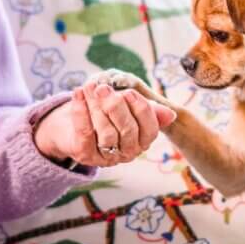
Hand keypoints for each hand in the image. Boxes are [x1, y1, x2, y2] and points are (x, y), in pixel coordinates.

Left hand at [33, 79, 176, 168]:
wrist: (73, 126)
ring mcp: (106, 157)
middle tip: (104, 88)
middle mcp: (127, 153)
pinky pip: (84, 133)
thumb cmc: (106, 114)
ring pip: (107, 134)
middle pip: (128, 131)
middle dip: (116, 106)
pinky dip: (80, 111)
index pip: (149, 128)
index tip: (128, 92)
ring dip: (97, 106)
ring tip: (90, 87)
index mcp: (142, 142)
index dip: (141, 109)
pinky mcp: (84, 154)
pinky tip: (78, 93)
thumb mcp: (128, 109)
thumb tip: (171, 115)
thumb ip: (147, 109)